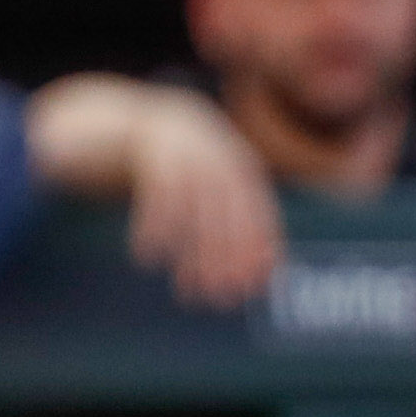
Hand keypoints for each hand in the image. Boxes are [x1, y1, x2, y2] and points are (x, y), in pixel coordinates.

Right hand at [123, 93, 284, 311]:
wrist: (147, 120)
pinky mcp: (152, 150)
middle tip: (218, 296)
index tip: (254, 286)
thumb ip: (239, 218)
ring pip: (193, 208)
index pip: (259, 210)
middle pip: (227, 213)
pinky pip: (157, 195)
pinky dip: (155, 229)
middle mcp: (218, 156)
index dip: (258, 249)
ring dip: (191, 251)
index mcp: (241, 166)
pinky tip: (148, 258)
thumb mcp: (218, 183)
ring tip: (185, 288)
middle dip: (225, 258)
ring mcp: (185, 150)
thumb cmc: (188, 168)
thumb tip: (268, 270)